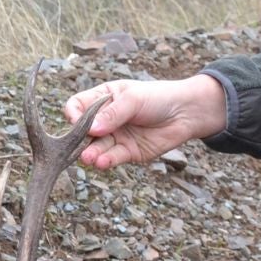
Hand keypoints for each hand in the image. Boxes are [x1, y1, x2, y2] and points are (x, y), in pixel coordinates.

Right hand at [62, 75, 227, 170]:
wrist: (187, 112)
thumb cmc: (159, 98)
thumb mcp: (134, 99)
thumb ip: (113, 113)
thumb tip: (92, 128)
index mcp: (103, 98)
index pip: (78, 106)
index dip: (74, 114)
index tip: (76, 121)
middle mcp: (106, 119)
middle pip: (84, 131)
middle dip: (80, 140)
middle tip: (80, 146)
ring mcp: (116, 136)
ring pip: (96, 147)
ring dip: (91, 153)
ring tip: (89, 157)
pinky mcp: (128, 152)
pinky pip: (112, 158)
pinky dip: (106, 161)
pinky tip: (101, 162)